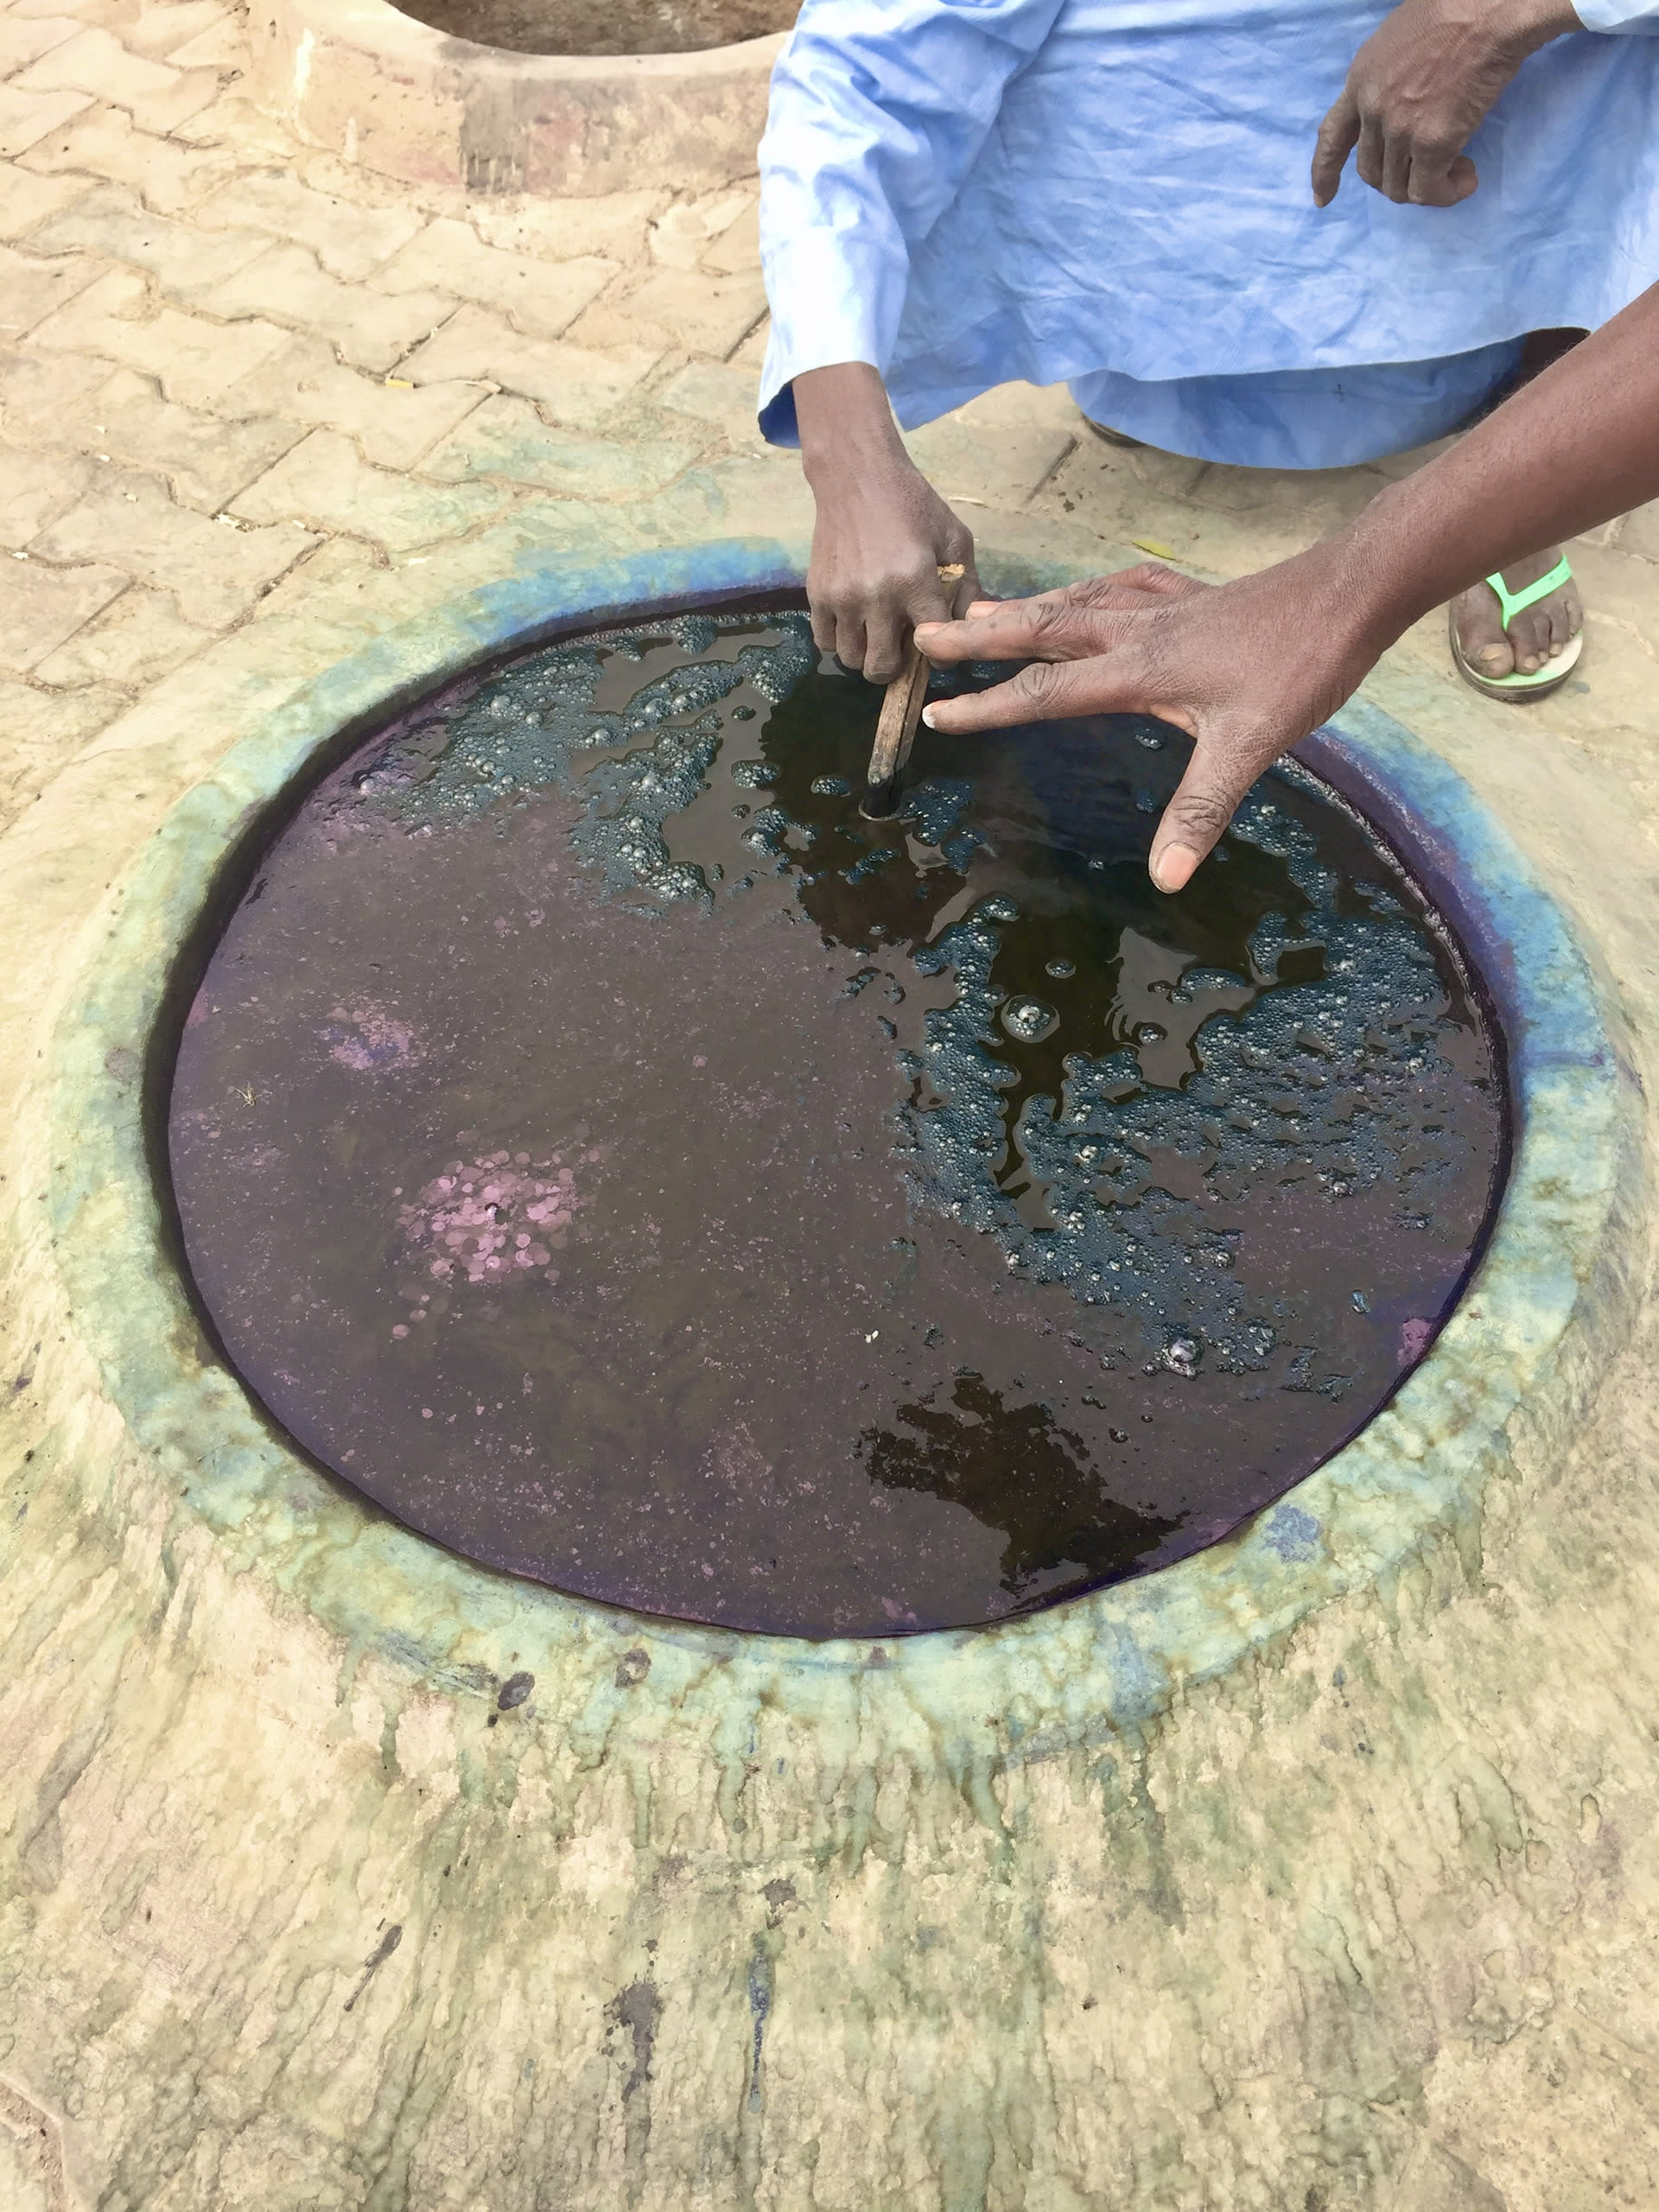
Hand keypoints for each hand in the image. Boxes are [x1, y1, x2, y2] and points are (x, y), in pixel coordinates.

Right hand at [793, 361, 978, 680]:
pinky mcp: (817, 594)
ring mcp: (842, 598)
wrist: (856, 476)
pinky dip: (840, 641)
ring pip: (851, 660)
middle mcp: (876, 597)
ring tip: (876, 634)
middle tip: (901, 646)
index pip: (934, 648)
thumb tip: (972, 630)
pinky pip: (824, 643)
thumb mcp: (954, 537)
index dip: (939, 656)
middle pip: (882, 668)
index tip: (937, 645)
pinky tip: (854, 624)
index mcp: (916, 582)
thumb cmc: (913, 505)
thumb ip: (967, 586)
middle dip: (896, 667)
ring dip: (866, 655)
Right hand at [914, 554, 1387, 891]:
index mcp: (1140, 668)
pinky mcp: (1192, 596)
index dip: (990, 706)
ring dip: (1023, 610)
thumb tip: (1164, 879)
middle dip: (981, 639)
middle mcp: (1138, 630)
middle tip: (924, 636)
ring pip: (1074, 603)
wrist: (1353, 590)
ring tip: (980, 610)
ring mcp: (1164, 607)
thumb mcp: (1249, 745)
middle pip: (1043, 631)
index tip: (938, 714)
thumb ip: (1201, 811)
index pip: (1047, 691)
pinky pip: (1118, 588)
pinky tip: (1085, 592)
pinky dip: (1086, 590)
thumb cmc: (1301, 665)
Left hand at [1311, 0, 1577, 208]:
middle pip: (1370, 170)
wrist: (1490, 10)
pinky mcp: (1432, 142)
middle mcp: (1372, 108)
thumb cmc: (1455, 11)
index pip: (1331, 137)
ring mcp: (1399, 127)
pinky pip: (1428, 191)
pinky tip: (1467, 179)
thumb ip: (1387, 79)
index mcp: (1360, 80)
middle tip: (1432, 168)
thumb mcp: (1397, 40)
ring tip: (1457, 170)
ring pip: (1398, 186)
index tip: (1324, 199)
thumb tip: (1399, 104)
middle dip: (1398, 178)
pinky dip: (1446, 194)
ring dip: (1427, 187)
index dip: (1325, 173)